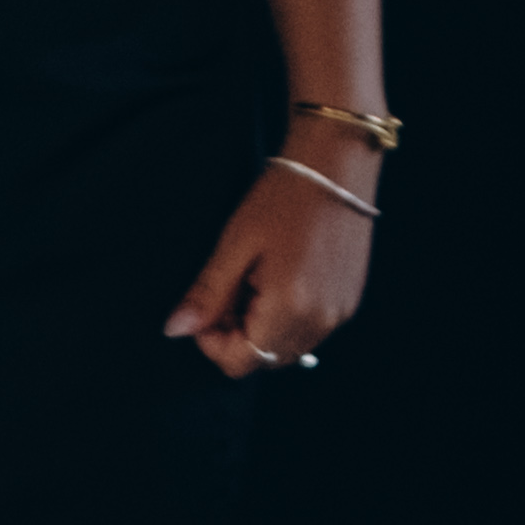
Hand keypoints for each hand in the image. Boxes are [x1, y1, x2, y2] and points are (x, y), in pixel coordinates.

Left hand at [166, 143, 375, 377]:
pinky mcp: (350, 301)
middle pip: (264, 359)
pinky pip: (310, 329)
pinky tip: (284, 276)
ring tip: (259, 278)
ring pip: (287, 348)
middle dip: (239, 334)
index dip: (213, 341)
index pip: (239, 362)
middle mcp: (320, 321)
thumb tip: (175, 330)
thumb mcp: (236, 242)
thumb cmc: (282, 196)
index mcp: (289, 309)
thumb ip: (207, 294)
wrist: (337, 162)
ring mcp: (340, 313)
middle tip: (233, 286)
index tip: (210, 302)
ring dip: (264, 328)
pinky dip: (289, 317)